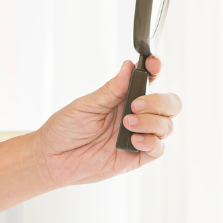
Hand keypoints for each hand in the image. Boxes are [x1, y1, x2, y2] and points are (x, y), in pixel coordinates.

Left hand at [33, 55, 181, 187]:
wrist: (54, 157)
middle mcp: (135, 114)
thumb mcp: (86, 105)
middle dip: (159, 101)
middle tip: (135, 105)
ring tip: (127, 123)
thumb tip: (128, 66)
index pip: (147, 79)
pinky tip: (133, 141)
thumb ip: (111, 90)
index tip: (153, 65)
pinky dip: (151, 143)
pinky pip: (158, 149)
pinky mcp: (137, 157)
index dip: (155, 69)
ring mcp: (138, 135)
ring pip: (166, 125)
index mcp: (122, 96)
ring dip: (151, 122)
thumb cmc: (66, 127)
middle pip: (168, 104)